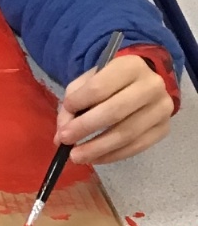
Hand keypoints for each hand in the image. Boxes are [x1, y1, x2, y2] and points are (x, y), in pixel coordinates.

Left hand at [56, 53, 173, 164]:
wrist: (145, 83)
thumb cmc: (111, 81)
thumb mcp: (89, 81)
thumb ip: (73, 101)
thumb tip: (62, 135)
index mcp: (130, 66)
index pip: (100, 87)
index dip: (79, 103)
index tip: (65, 112)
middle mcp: (151, 86)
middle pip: (115, 112)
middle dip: (85, 128)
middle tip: (64, 140)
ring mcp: (161, 109)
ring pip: (127, 134)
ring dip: (97, 149)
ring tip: (76, 157)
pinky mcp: (164, 129)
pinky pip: (137, 147)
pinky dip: (112, 156)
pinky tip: (95, 158)